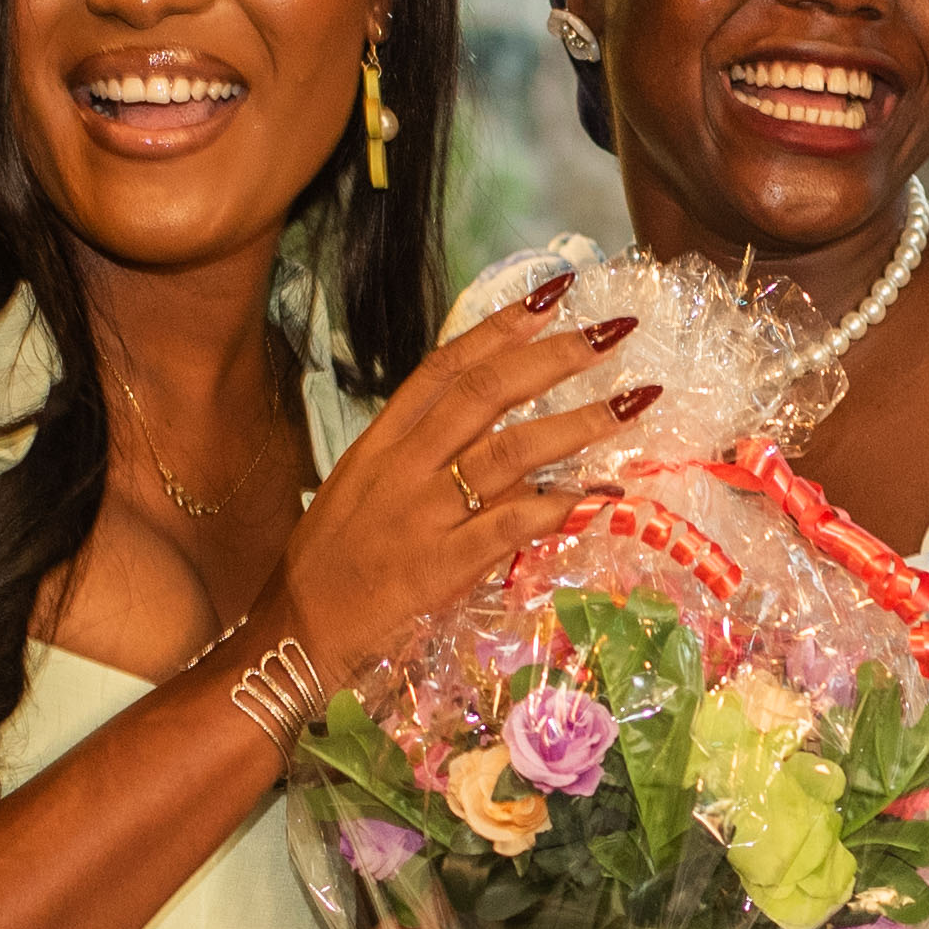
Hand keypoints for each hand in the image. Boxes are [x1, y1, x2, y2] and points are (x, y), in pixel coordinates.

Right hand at [253, 282, 651, 678]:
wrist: (294, 634)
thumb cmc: (329, 565)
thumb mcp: (361, 490)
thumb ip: (416, 455)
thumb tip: (482, 429)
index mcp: (382, 442)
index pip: (446, 367)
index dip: (502, 327)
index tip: (553, 294)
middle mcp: (404, 467)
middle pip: (486, 393)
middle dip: (555, 357)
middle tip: (613, 331)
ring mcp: (423, 516)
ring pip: (509, 452)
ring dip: (578, 423)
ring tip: (633, 403)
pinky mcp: (442, 568)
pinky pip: (510, 525)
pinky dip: (559, 507)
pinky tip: (602, 497)